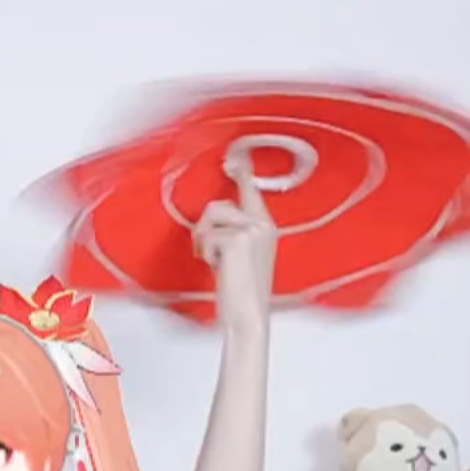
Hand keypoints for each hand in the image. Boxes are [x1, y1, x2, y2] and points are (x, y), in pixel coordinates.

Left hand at [194, 157, 278, 334]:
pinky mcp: (240, 237)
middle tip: (210, 255)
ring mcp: (253, 228)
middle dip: (206, 229)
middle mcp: (262, 223)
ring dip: (205, 240)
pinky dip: (206, 253)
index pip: (251, 192)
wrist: (248, 315)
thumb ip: (233, 236)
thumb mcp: (240, 257)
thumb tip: (211, 228)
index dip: (243, 173)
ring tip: (216, 261)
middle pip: (218, 205)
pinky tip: (218, 268)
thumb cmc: (241, 292)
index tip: (236, 155)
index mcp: (265, 227)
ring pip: (211, 216)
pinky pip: (207, 236)